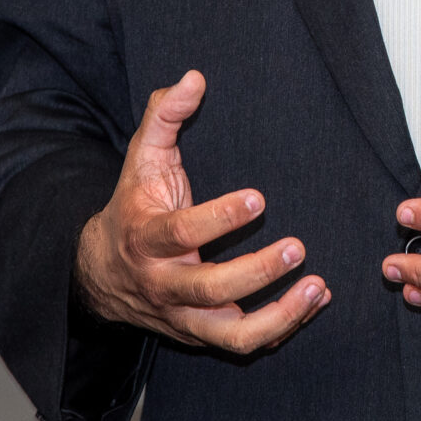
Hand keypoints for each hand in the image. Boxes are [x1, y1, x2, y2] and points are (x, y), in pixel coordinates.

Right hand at [74, 70, 327, 352]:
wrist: (103, 273)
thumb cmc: (134, 207)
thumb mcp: (141, 158)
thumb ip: (164, 115)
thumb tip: (194, 77)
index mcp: (146, 238)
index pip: (181, 234)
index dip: (219, 219)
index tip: (259, 198)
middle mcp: (164, 284)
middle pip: (208, 290)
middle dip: (256, 272)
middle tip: (298, 247)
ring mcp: (184, 317)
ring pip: (231, 334)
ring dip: (279, 315)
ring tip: (316, 287)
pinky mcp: (203, 335)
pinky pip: (245, 342)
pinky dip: (284, 326)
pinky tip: (316, 300)